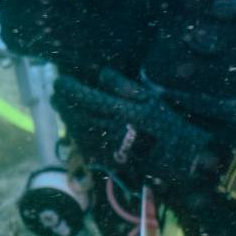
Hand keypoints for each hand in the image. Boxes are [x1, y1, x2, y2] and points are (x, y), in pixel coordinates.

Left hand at [52, 70, 222, 193]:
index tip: (61, 80)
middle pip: (76, 113)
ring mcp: (106, 147)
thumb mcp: (149, 97)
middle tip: (55, 93)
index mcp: (118, 110)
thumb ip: (122, 85)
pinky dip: (76, 134)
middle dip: (63, 102)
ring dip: (66, 117)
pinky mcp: (109, 161)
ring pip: (77, 130)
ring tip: (60, 107)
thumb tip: (100, 74)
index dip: (68, 88)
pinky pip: (85, 146)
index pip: (83, 97)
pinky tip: (74, 128)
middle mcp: (108, 129)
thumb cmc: (166, 124)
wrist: (179, 157)